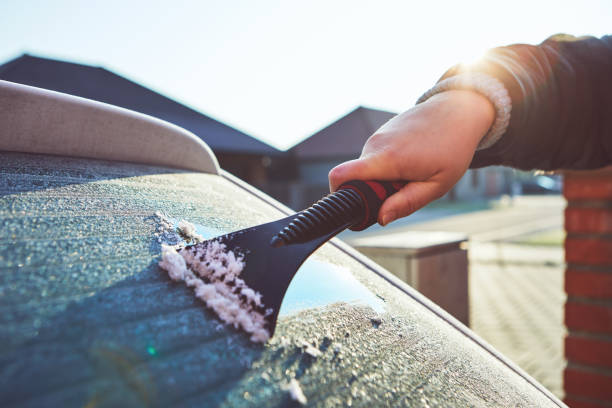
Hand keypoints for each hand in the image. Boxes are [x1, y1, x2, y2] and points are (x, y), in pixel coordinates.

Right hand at [328, 90, 494, 225]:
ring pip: (368, 169)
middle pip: (357, 179)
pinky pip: (375, 158)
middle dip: (374, 191)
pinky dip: (388, 166)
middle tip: (405, 188)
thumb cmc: (452, 148)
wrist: (458, 110)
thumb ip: (406, 203)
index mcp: (386, 159)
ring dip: (384, 178)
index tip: (356, 207)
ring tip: (413, 171)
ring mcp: (376, 136)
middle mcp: (375, 145)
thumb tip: (380, 218)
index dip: (338, 195)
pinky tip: (412, 159)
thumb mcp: (436, 185)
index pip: (340, 175)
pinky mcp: (381, 133)